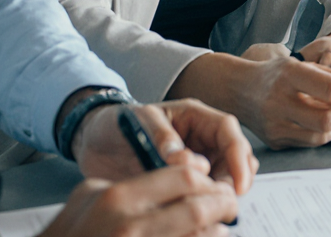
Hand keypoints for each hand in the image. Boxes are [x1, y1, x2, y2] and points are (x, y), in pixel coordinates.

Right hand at [38, 167, 237, 236]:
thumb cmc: (69, 230)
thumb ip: (133, 183)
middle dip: (222, 203)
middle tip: (229, 202)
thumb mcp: (89, 193)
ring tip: (220, 224)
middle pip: (198, 209)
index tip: (212, 181)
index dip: (205, 178)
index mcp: (119, 200)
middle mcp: (131, 228)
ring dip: (216, 230)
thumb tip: (175, 176)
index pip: (183, 178)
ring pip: (200, 236)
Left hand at [72, 100, 255, 193]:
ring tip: (205, 208)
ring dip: (220, 193)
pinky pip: (202, 194)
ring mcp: (194, 161)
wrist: (92, 143)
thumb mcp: (138, 121)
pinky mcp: (182, 182)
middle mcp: (200, 138)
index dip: (238, 156)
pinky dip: (203, 204)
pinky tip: (192, 214)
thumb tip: (187, 160)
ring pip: (224, 176)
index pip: (228, 131)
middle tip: (222, 202)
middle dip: (233, 179)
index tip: (237, 183)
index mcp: (194, 117)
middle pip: (234, 157)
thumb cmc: (115, 124)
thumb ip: (161, 136)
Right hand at [239, 55, 330, 148]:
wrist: (238, 90)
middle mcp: (278, 103)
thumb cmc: (274, 74)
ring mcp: (274, 126)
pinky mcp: (275, 141)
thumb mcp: (302, 62)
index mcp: (287, 76)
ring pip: (322, 136)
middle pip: (328, 119)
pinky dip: (328, 133)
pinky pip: (310, 142)